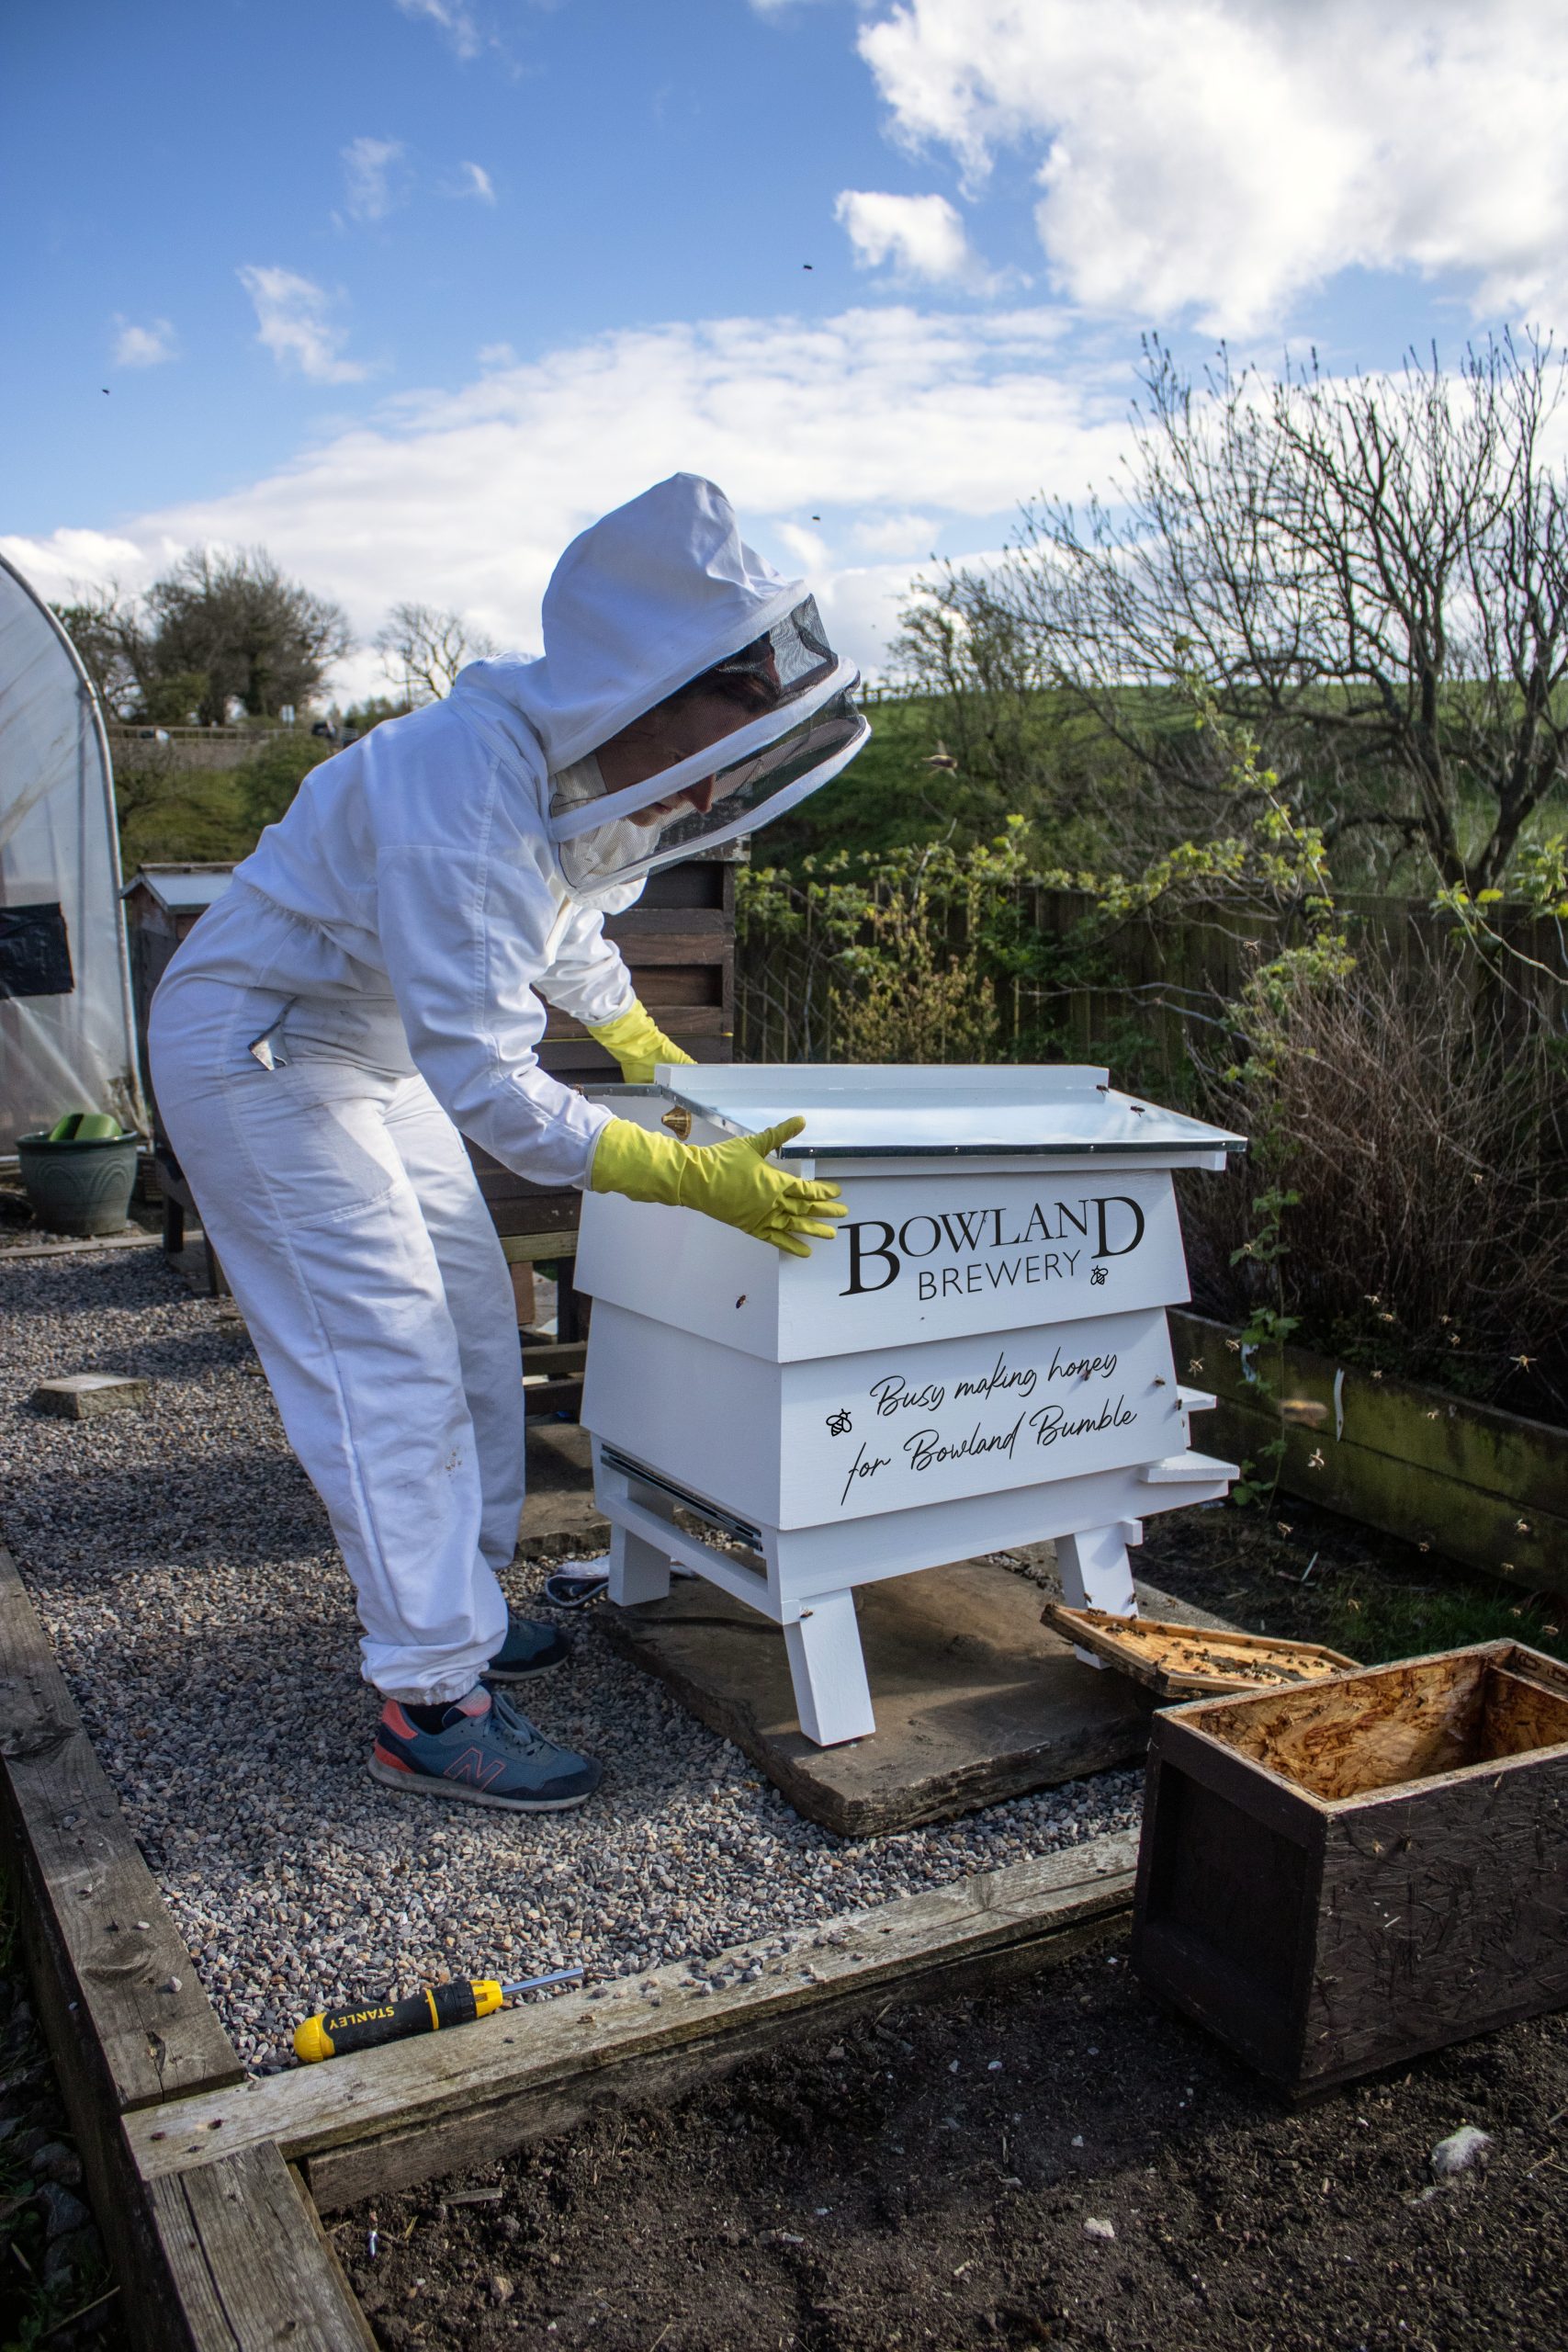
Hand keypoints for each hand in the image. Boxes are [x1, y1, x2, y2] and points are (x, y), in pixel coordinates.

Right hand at [589, 1114, 845, 1256]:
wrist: (696, 1180)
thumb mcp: (753, 1144)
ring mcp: (761, 1217)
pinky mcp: (750, 1227)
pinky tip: (804, 1252)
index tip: (837, 1192)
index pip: (806, 1189)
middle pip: (804, 1209)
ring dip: (813, 1230)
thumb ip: (779, 1135)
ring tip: (831, 1235)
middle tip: (842, 1214)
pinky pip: (774, 1239)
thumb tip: (801, 1120)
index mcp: (774, 1182)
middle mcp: (772, 1203)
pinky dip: (790, 1246)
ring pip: (793, 1226)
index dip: (823, 1191)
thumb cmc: (722, 1160)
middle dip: (825, 1211)